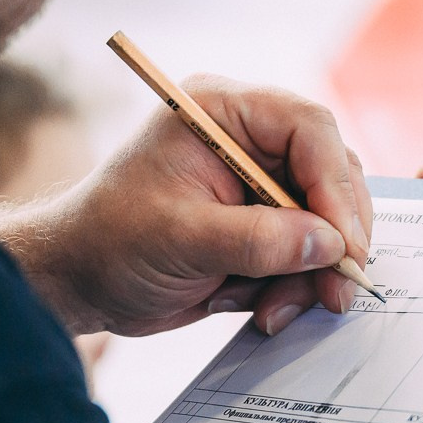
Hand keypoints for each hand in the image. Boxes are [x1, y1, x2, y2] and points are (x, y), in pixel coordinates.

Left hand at [0, 79, 371, 337]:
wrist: (79, 281)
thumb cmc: (110, 244)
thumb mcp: (182, 240)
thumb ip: (258, 240)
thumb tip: (329, 245)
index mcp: (222, 112)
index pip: (308, 129)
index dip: (335, 187)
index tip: (343, 246)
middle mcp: (248, 138)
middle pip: (330, 173)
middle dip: (334, 238)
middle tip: (336, 290)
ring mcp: (258, 182)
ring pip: (325, 219)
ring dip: (310, 272)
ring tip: (274, 311)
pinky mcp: (261, 222)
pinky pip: (305, 250)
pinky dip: (293, 285)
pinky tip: (257, 308)